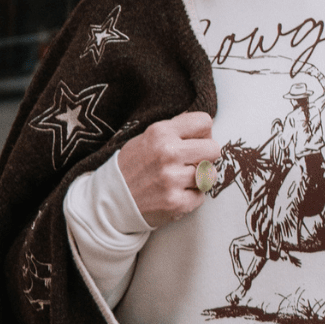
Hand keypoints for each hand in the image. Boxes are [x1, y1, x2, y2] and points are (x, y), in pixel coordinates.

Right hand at [116, 112, 219, 227]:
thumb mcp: (147, 137)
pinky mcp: (176, 202)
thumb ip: (175, 128)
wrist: (110, 199)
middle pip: (214, 148)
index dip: (202, 133)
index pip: (204, 122)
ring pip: (210, 174)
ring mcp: (172, 179)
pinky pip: (202, 196)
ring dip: (199, 178)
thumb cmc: (132, 166)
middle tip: (191, 162)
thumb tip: (205, 121)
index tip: (194, 142)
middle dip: (205, 155)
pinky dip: (191, 196)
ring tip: (181, 179)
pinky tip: (176, 193)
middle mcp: (168, 153)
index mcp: (161, 133)